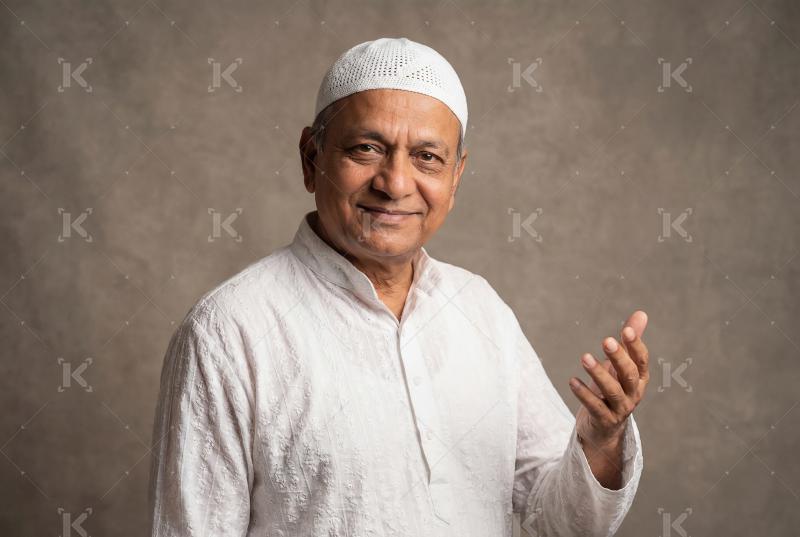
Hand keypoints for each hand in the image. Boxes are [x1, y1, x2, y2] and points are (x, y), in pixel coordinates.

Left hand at [569, 310, 649, 447]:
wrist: (605, 429)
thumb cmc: (613, 390)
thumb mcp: (620, 366)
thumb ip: (629, 342)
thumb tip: (641, 314)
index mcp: (640, 378)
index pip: (641, 360)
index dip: (635, 345)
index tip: (625, 330)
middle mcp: (633, 393)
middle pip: (629, 375)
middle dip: (618, 358)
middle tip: (606, 340)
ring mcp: (620, 408)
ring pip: (612, 391)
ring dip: (598, 373)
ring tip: (584, 357)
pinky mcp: (604, 420)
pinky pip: (595, 407)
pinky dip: (584, 394)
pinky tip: (572, 381)